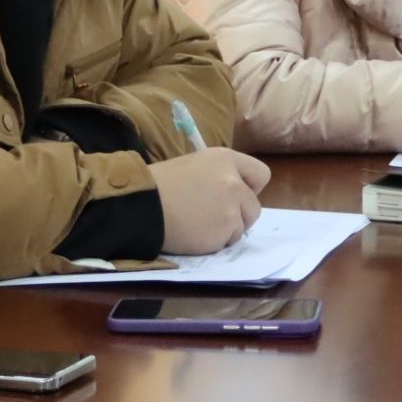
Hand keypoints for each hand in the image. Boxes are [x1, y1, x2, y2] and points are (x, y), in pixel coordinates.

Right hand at [150, 148, 271, 254]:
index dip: (249, 188)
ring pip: (241, 227)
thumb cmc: (160, 184)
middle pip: (254, 207)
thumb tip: (237, 196)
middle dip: (238, 215)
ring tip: (198, 224)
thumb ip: (220, 176)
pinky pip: (227, 242)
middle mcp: (234, 181)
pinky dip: (214, 242)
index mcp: (225, 159)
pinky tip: (194, 233)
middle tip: (213, 216)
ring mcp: (230, 208)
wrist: (140, 205)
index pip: (260, 174)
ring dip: (225, 230)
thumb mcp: (195, 165)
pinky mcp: (223, 231)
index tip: (234, 196)